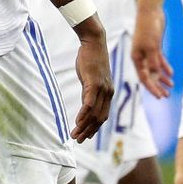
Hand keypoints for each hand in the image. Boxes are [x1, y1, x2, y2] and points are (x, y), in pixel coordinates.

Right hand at [69, 28, 113, 142]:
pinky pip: (89, 103)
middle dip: (88, 132)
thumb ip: (89, 92)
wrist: (94, 43)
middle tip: (78, 140)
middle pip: (99, 119)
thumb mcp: (90, 79)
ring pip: (94, 114)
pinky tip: (77, 122)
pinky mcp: (94, 83)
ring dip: (84, 126)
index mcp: (108, 93)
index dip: (94, 128)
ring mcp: (102, 88)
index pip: (102, 116)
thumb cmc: (91, 59)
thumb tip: (85, 105)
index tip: (85, 136)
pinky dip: (83, 114)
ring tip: (74, 135)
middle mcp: (108, 93)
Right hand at [131, 5, 172, 98]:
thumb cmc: (148, 28)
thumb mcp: (152, 46)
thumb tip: (156, 74)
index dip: (152, 88)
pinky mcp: (155, 47)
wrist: (150, 12)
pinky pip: (160, 61)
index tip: (159, 97)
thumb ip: (154, 60)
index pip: (144, 77)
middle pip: (149, 76)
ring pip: (155, 69)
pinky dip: (165, 68)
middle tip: (166, 96)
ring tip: (171, 86)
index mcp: (136, 58)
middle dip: (157, 86)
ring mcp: (148, 52)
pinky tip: (171, 74)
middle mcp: (141, 57)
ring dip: (162, 78)